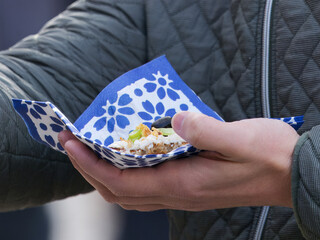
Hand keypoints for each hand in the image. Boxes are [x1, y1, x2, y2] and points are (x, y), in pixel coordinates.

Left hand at [58, 112, 298, 210]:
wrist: (289, 175)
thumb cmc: (268, 156)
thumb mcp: (241, 139)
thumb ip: (207, 130)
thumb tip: (176, 118)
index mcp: (184, 184)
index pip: (122, 182)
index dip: (91, 165)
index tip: (71, 144)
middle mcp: (177, 194)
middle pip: (119, 192)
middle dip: (89, 169)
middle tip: (71, 143)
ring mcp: (182, 194)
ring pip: (130, 193)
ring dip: (104, 173)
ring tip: (90, 150)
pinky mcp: (188, 187)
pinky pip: (145, 187)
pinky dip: (125, 174)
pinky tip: (125, 156)